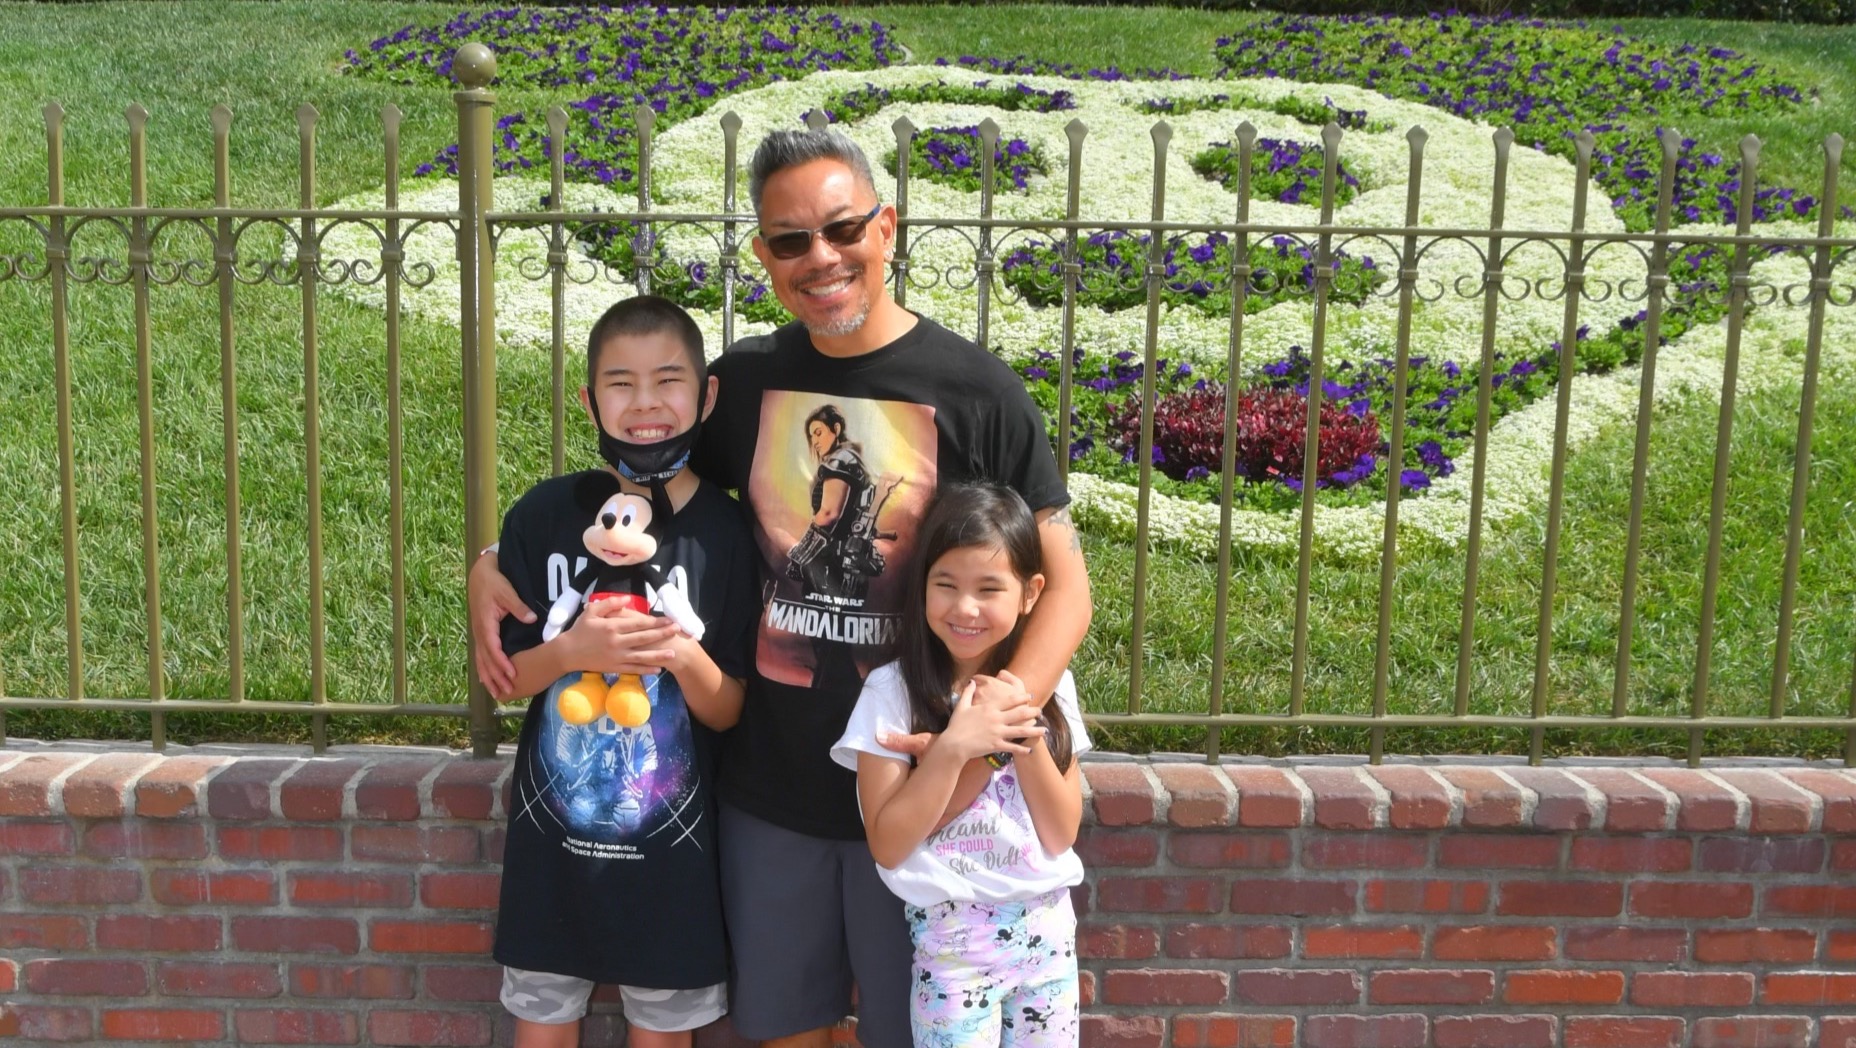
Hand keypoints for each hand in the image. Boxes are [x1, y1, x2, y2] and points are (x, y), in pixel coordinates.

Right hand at [470, 552, 530, 698]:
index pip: (493, 648)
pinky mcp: (481, 634)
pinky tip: (488, 681)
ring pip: (481, 661)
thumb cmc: (494, 583)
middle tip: (508, 691)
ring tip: (498, 693)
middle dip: (496, 677)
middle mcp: (479, 632)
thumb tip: (531, 619)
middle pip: (486, 660)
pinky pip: (480, 656)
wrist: (480, 575)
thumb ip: (518, 607)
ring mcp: (478, 634)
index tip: (512, 673)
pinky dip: (484, 670)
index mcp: (486, 624)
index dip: (502, 663)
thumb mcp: (507, 592)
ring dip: (489, 677)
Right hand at [565, 602, 680, 676]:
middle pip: (644, 638)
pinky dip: (646, 670)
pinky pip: (633, 669)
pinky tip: (658, 669)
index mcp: (612, 626)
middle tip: (677, 630)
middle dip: (662, 634)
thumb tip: (627, 598)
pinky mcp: (614, 667)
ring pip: (641, 656)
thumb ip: (609, 603)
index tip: (669, 619)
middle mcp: (616, 642)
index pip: (639, 623)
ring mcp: (616, 656)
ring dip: (658, 655)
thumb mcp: (591, 611)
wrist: (567, 652)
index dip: (655, 621)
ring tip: (673, 654)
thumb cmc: (580, 630)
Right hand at [879, 672, 1039, 756]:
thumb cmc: (956, 725)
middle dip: (1032, 712)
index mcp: (989, 708)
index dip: (1021, 697)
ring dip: (1034, 730)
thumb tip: (972, 681)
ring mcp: (997, 732)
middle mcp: (996, 719)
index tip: (1030, 696)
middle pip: (1019, 713)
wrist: (953, 745)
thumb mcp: (961, 706)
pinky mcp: (996, 745)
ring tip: (1044, 730)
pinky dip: (1022, 749)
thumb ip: (968, 693)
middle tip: (1041, 711)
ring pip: (1020, 730)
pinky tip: (1030, 750)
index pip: (1009, 700)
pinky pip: (1012, 747)